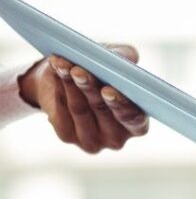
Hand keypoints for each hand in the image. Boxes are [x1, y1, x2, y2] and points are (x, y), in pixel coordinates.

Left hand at [18, 47, 148, 152]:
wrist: (67, 82)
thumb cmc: (100, 72)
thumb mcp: (116, 61)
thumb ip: (126, 58)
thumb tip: (125, 58)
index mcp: (137, 124)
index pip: (134, 119)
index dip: (122, 105)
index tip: (108, 90)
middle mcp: (117, 138)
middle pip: (103, 111)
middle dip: (90, 88)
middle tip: (78, 71)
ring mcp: (92, 140)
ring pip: (80, 109)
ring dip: (70, 83)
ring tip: (62, 63)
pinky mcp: (68, 136)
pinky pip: (61, 110)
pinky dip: (58, 86)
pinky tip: (56, 69)